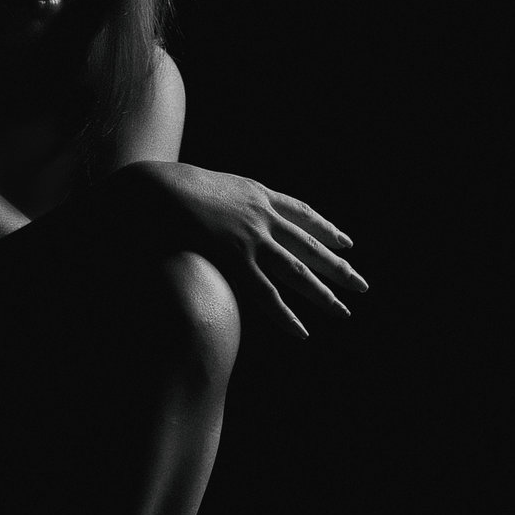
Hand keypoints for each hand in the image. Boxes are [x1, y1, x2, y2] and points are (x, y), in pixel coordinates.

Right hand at [146, 162, 367, 337]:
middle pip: (309, 245)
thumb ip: (221, 200)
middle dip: (337, 267)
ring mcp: (252, 238)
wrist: (154, 187)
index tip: (347, 243)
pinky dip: (285, 314)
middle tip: (361, 285)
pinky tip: (301, 331)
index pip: (301, 213)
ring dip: (322, 294)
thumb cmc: (168, 185)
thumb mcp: (205, 183)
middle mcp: (262, 215)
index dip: (326, 230)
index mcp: (257, 194)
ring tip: (343, 312)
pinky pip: (265, 293)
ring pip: (297, 271)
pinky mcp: (235, 260)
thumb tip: (216, 210)